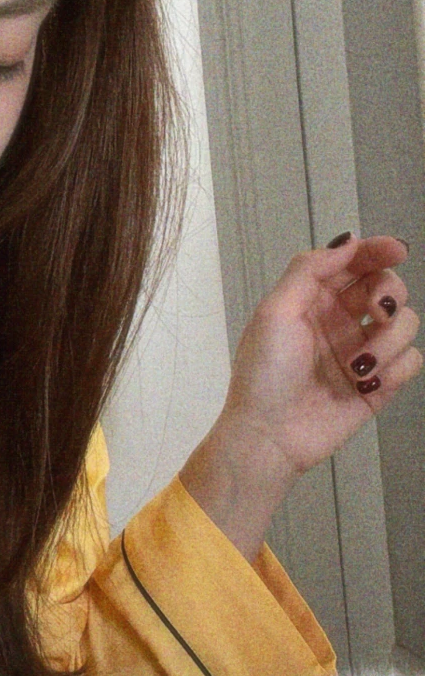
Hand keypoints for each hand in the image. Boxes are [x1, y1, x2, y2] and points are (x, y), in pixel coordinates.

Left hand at [219, 232, 420, 481]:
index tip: (396, 250)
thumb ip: (310, 270)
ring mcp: (362, 351)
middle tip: (374, 312)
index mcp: (314, 299)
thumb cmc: (264, 372)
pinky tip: (368, 384)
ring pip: (405, 323)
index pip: (354, 263)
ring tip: (358, 367)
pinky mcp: (379, 383)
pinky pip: (412, 361)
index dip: (377, 251)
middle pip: (387, 287)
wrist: (270, 434)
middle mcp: (341, 320)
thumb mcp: (275, 311)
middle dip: (388, 294)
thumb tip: (348, 241)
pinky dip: (396, 368)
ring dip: (389, 341)